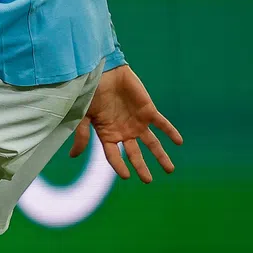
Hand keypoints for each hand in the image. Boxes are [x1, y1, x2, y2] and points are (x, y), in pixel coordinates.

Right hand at [71, 65, 181, 181]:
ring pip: (151, 143)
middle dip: (142, 167)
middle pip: (135, 154)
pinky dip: (171, 132)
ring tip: (170, 169)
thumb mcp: (84, 116)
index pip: (114, 156)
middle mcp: (124, 131)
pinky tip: (179, 142)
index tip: (127, 176)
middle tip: (148, 180)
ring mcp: (137, 122)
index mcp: (108, 134)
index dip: (120, 166)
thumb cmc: (91, 93)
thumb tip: (73, 156)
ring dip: (160, 156)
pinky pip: (162, 124)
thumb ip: (82, 135)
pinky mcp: (149, 111)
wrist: (105, 72)